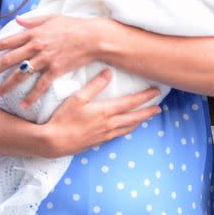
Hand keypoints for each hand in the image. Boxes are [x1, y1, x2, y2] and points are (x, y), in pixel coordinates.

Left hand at [0, 14, 106, 105]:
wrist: (92, 37)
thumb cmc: (73, 26)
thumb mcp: (51, 18)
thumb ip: (33, 21)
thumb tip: (18, 21)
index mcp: (33, 33)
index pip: (7, 42)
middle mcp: (36, 47)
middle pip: (8, 60)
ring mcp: (45, 59)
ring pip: (20, 75)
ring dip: (7, 86)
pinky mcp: (56, 70)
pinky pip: (40, 86)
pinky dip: (31, 97)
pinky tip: (23, 105)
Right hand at [40, 71, 160, 155]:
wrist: (55, 142)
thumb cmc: (63, 118)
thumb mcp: (77, 97)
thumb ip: (94, 85)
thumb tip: (108, 72)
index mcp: (106, 111)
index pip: (131, 102)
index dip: (145, 97)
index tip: (156, 92)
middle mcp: (110, 124)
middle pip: (134, 117)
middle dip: (148, 112)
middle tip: (158, 108)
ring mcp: (105, 134)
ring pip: (128, 128)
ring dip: (139, 121)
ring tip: (146, 117)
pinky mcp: (99, 142)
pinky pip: (119, 134)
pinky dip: (127, 129)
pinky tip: (127, 128)